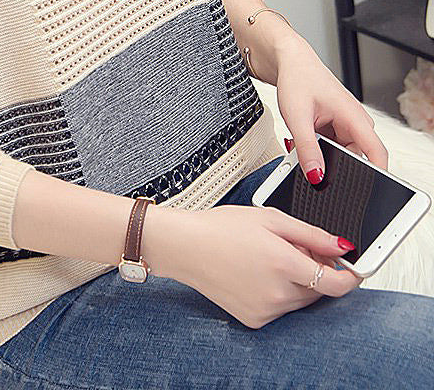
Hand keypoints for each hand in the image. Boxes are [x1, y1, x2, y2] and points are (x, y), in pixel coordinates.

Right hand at [145, 205, 362, 327]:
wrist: (184, 247)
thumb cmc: (221, 227)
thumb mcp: (269, 219)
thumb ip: (311, 234)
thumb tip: (342, 246)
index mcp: (283, 264)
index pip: (336, 284)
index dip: (351, 277)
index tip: (353, 268)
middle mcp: (277, 293)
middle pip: (318, 290)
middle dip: (315, 270)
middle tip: (291, 247)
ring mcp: (265, 310)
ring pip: (300, 300)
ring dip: (296, 282)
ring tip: (268, 258)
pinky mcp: (254, 319)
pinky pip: (280, 308)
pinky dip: (278, 293)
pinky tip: (255, 273)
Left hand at [273, 37, 387, 184]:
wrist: (289, 62)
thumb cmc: (297, 79)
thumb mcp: (297, 117)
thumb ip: (307, 148)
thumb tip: (316, 175)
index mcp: (354, 117)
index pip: (377, 153)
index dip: (376, 175)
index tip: (365, 190)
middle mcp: (354, 122)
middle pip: (355, 157)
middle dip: (335, 166)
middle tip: (310, 162)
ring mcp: (345, 125)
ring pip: (340, 153)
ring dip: (321, 155)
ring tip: (301, 143)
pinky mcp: (334, 127)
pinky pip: (331, 146)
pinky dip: (316, 147)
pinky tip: (302, 140)